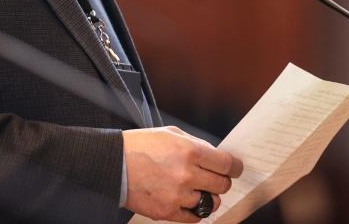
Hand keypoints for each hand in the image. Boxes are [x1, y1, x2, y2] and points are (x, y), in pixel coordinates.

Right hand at [122, 126, 243, 221]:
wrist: (114, 163)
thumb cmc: (141, 146)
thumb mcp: (171, 133)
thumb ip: (196, 144)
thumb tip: (216, 157)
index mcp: (190, 151)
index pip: (227, 164)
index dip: (235, 167)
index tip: (234, 169)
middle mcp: (187, 174)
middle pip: (222, 185)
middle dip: (221, 181)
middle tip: (214, 178)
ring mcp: (178, 195)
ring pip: (210, 203)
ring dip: (208, 197)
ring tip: (198, 190)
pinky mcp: (168, 211)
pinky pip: (195, 218)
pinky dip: (195, 210)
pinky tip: (188, 201)